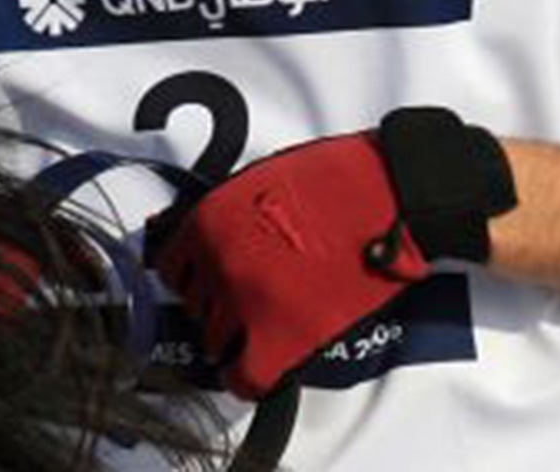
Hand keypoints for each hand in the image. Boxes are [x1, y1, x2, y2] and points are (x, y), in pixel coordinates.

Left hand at [150, 107, 514, 397]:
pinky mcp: (285, 337)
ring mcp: (248, 302)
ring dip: (233, 336)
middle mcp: (217, 262)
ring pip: (215, 341)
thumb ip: (225, 218)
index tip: (205, 283)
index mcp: (208, 220)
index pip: (170, 269)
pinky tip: (259, 366)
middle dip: (215, 305)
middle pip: (193, 306)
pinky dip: (247, 377)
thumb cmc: (336, 181)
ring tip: (262, 326)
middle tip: (243, 301)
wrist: (389, 196)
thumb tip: (204, 245)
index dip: (191, 278)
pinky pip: (245, 377)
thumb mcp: (258, 183)